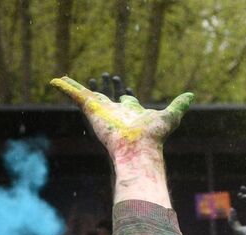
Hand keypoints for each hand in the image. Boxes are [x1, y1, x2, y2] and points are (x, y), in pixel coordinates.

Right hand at [50, 76, 191, 160]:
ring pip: (87, 95)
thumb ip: (179, 105)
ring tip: (67, 78)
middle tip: (105, 76)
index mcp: (131, 113)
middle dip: (106, 86)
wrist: (138, 147)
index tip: (124, 85)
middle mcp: (115, 112)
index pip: (127, 100)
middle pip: (108, 96)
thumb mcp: (171, 116)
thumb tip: (191, 95)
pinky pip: (74, 94)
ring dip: (78, 85)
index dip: (125, 92)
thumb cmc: (154, 136)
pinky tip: (54, 80)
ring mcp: (101, 110)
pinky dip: (64, 87)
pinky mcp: (90, 107)